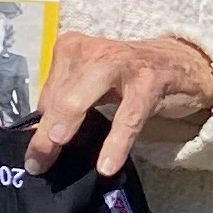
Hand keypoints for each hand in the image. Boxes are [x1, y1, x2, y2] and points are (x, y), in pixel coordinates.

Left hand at [27, 30, 212, 176]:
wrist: (176, 62)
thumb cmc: (123, 76)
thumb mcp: (90, 81)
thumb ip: (65, 101)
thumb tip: (38, 136)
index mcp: (72, 47)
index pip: (48, 91)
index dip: (41, 123)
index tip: (36, 152)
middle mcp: (93, 51)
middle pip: (60, 95)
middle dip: (46, 130)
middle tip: (36, 161)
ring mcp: (121, 63)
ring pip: (83, 98)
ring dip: (67, 124)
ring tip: (56, 147)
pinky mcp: (148, 81)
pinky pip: (127, 117)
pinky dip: (116, 142)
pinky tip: (106, 165)